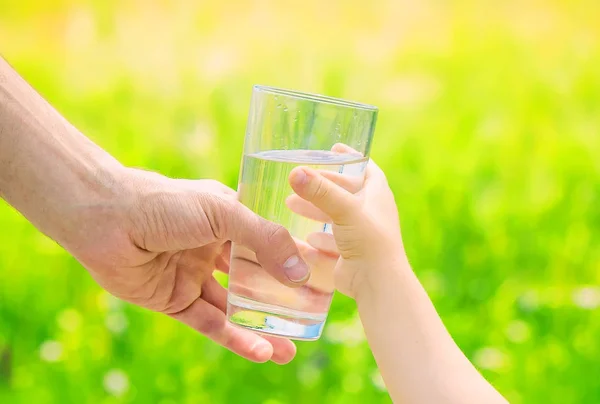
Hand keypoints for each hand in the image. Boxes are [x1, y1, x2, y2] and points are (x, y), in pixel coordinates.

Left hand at [63, 168, 309, 363]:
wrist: (106, 219)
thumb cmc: (166, 203)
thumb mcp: (224, 213)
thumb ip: (264, 239)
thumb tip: (301, 272)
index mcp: (227, 220)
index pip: (267, 242)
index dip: (291, 260)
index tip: (320, 278)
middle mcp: (212, 248)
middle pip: (254, 280)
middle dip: (280, 301)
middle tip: (309, 321)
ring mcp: (194, 275)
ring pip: (235, 307)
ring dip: (261, 329)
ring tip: (290, 350)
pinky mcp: (174, 300)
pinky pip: (209, 323)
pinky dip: (234, 338)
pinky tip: (260, 352)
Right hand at [287, 147, 404, 298]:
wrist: (377, 283)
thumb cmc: (369, 241)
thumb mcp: (344, 210)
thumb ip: (320, 191)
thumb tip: (295, 172)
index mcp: (377, 194)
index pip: (366, 167)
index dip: (351, 156)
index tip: (334, 148)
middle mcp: (371, 212)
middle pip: (345, 191)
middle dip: (322, 185)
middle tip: (299, 180)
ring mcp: (362, 233)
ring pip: (336, 215)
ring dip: (316, 209)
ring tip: (291, 204)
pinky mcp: (352, 253)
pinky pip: (332, 241)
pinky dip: (319, 237)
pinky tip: (305, 236)